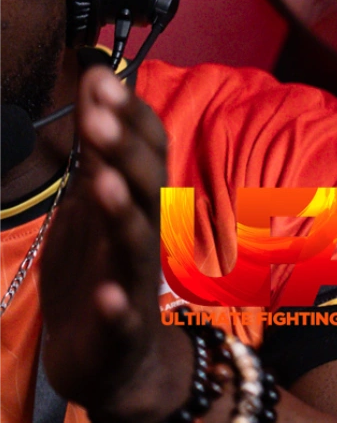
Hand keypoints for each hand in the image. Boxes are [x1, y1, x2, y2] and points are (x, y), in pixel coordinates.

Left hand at [42, 64, 191, 422]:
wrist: (114, 356)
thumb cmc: (101, 269)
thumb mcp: (96, 200)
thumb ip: (99, 145)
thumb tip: (96, 74)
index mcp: (136, 201)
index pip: (145, 148)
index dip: (128, 113)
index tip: (102, 74)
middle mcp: (143, 233)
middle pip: (144, 185)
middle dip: (122, 148)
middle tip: (95, 111)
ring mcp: (133, 280)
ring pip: (136, 241)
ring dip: (122, 211)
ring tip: (99, 182)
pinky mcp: (119, 327)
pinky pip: (121, 316)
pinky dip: (116, 305)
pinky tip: (106, 295)